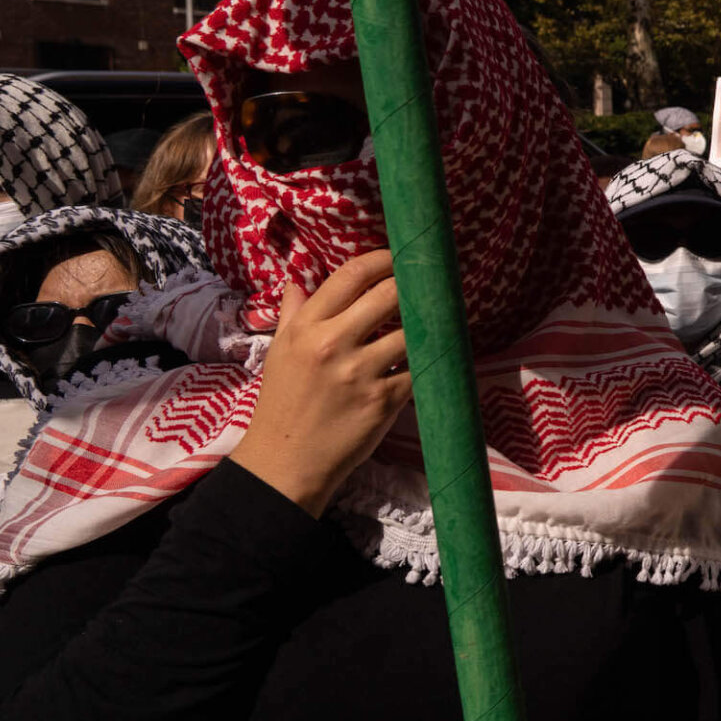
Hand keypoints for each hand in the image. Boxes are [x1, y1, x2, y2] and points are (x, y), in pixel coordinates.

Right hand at [229, 250, 411, 516]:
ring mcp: (360, 373)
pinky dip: (429, 360)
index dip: (384, 259)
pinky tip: (437, 354)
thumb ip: (294, 312)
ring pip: (412, 330)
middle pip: (390, 294)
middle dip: (414, 285)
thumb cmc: (283, 404)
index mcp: (306, 328)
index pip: (351, 275)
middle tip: (428, 284)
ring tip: (440, 316)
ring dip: (429, 322)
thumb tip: (298, 277)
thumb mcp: (280, 352)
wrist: (285, 462)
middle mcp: (332, 344)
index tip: (401, 258)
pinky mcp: (384, 400)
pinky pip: (419, 368)